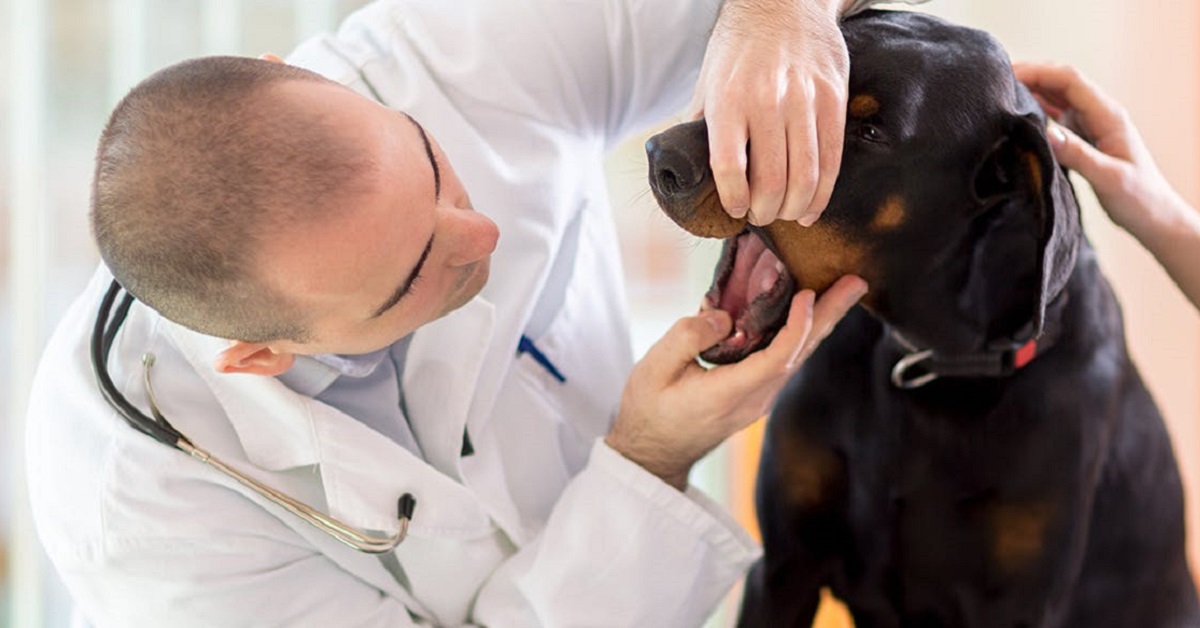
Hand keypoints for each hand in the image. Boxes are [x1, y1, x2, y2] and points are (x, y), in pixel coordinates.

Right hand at [606, 275, 867, 489]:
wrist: (652, 454)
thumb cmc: (648, 410)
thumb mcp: (654, 368)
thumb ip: (687, 336)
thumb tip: (724, 317)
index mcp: (728, 394)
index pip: (776, 359)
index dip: (797, 326)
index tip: (808, 294)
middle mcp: (753, 400)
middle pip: (800, 355)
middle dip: (830, 316)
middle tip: (856, 283)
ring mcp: (757, 401)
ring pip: (797, 358)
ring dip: (821, 323)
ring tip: (844, 291)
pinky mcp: (754, 397)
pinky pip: (784, 362)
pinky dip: (800, 333)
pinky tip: (808, 313)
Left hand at [691, 0, 848, 226]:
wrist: (783, 4)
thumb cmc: (738, 50)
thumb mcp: (707, 83)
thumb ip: (699, 127)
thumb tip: (686, 172)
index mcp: (728, 99)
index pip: (729, 166)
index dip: (733, 199)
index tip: (735, 210)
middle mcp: (766, 101)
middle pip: (771, 180)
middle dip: (765, 212)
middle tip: (761, 217)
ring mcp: (804, 100)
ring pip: (805, 176)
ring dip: (794, 207)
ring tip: (784, 214)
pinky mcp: (833, 98)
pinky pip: (831, 159)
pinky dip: (822, 193)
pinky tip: (811, 206)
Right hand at [1013, 62, 1180, 237]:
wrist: (1153, 215)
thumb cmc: (1137, 198)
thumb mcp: (1109, 178)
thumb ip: (1078, 154)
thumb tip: (1046, 131)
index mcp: (1108, 116)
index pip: (1070, 81)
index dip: (1039, 73)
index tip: (1010, 75)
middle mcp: (1099, 114)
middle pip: (1061, 81)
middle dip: (1031, 74)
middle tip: (997, 79)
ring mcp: (1090, 124)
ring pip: (1057, 95)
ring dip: (1032, 88)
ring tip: (1002, 91)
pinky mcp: (1082, 136)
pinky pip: (1056, 114)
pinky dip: (1036, 107)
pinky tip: (1019, 112)